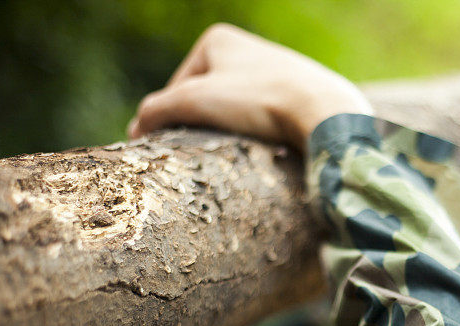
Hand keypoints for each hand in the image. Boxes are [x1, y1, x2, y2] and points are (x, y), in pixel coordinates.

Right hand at [128, 24, 371, 149]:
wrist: (323, 112)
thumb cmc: (258, 100)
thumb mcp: (195, 100)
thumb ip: (158, 110)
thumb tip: (135, 129)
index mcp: (219, 39)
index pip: (178, 85)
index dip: (170, 118)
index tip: (169, 145)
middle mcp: (249, 49)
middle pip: (208, 98)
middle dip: (202, 124)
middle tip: (201, 152)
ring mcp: (276, 72)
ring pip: (237, 111)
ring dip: (230, 133)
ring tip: (234, 152)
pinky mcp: (298, 97)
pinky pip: (265, 120)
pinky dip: (258, 136)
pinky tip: (262, 149)